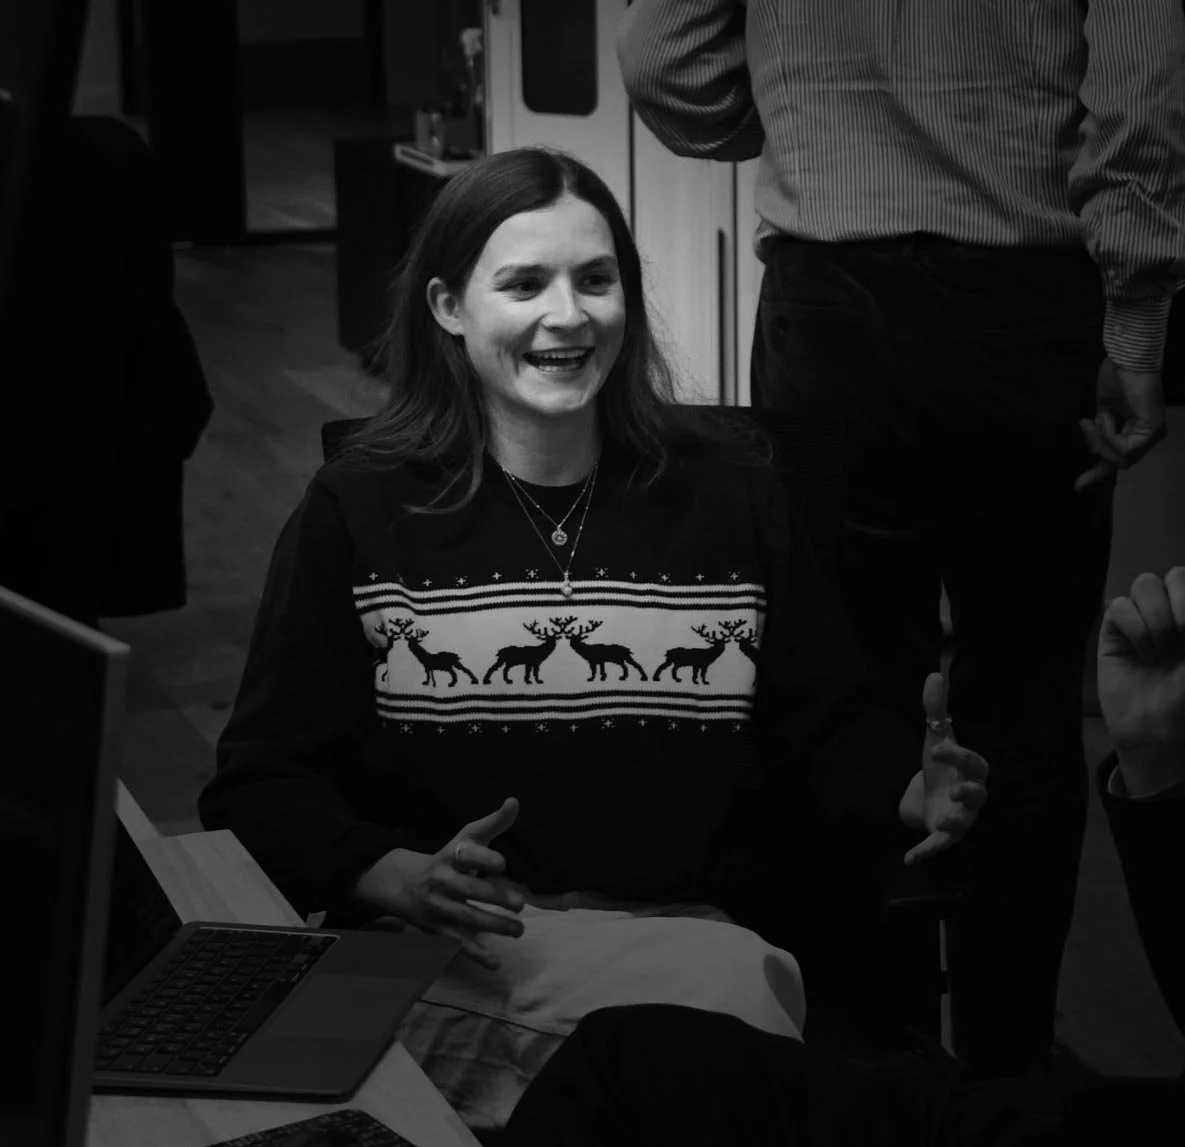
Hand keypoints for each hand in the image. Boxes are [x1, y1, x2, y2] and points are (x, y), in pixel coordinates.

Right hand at [353, 797, 528, 969]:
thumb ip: (493, 823)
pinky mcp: (438, 929)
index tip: (502, 861)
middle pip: (469, 889)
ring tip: (519, 930)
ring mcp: (439, 907)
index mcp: (450, 856)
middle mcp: (443, 881)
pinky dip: (475, 954)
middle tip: (521, 903)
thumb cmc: (448, 858)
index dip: (483, 857)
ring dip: (493, 925)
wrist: (401, 882)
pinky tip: (494, 962)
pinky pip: (457, 943)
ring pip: (466, 918)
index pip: (465, 854)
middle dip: (494, 896)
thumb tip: (514, 802)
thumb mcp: (466, 837)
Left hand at [899, 672, 989, 864]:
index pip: (972, 762)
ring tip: (944, 823)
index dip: (958, 754)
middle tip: (955, 791)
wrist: (930, 793)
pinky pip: (938, 846)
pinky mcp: (944, 836)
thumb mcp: (935, 737)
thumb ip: (936, 709)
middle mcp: (971, 796)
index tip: (938, 746)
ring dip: (955, 825)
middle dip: (968, 794)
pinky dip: (925, 853)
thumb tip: (934, 673)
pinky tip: (909, 858)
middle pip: (977, 795)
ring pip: (964, 825)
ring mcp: (960, 818)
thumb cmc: (940, 765)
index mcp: (971, 770)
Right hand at [1074, 357, 1166, 491]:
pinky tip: (1105, 418)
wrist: (1125, 359)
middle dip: (1096, 448)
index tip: (1078, 486)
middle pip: (1117, 463)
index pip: (1118, 460)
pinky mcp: (1152, 430)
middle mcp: (1148, 437)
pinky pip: (1123, 448)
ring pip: (1120, 459)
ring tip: (1092, 420)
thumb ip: (1102, 433)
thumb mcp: (1103, 413)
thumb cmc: (1116, 378)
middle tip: (1086, 424)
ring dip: (1100, 441)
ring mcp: (1152, 435)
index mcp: (1136, 432)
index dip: (1097, 474)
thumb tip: (1096, 452)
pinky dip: (1108, 435)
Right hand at [1098, 568, 1184, 796]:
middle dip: (1180, 604)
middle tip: (1183, 638)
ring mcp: (1143, 618)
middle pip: (1174, 575)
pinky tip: (1142, 655)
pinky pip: (1118, 607)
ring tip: (1162, 651)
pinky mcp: (1114, 629)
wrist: (1158, 729)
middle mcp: (1173, 610)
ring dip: (1158, 618)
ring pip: (1144, 584)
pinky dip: (1134, 629)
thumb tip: (1180, 619)